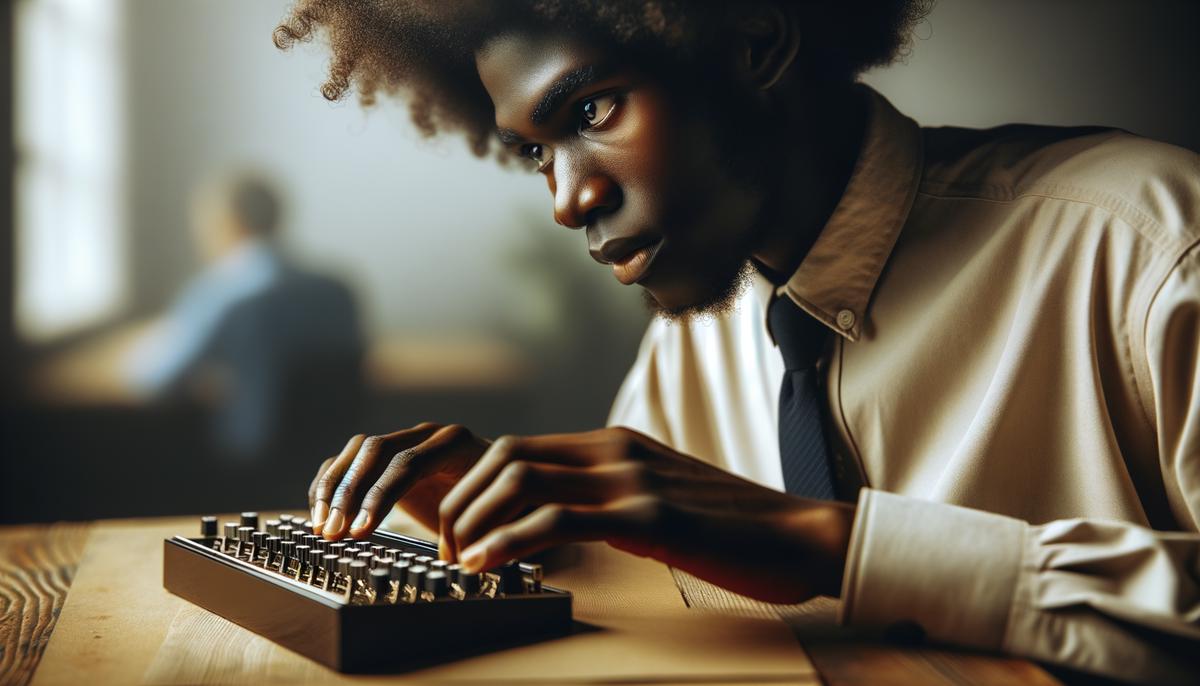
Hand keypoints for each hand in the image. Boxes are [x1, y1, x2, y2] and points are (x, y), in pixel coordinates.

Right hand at [308, 423, 489, 539]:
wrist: (500, 488)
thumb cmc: (499, 507)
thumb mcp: (495, 514)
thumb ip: (477, 525)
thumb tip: (457, 556)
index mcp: (456, 444)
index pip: (409, 462)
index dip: (381, 496)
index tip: (361, 531)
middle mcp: (427, 435)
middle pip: (376, 450)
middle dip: (350, 493)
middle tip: (334, 532)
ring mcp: (404, 440)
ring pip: (357, 452)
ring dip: (333, 489)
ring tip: (322, 528)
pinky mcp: (385, 456)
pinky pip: (349, 460)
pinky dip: (330, 484)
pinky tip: (321, 515)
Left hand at [440, 426, 853, 602]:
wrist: (801, 535)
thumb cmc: (733, 527)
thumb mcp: (659, 501)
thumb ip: (610, 500)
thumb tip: (557, 523)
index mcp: (616, 444)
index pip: (520, 450)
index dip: (474, 488)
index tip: (457, 532)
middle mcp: (617, 451)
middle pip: (507, 457)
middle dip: (461, 502)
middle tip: (446, 549)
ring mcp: (633, 480)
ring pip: (522, 481)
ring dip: (475, 522)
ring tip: (459, 561)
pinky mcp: (650, 518)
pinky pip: (560, 522)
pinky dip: (511, 541)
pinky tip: (491, 564)